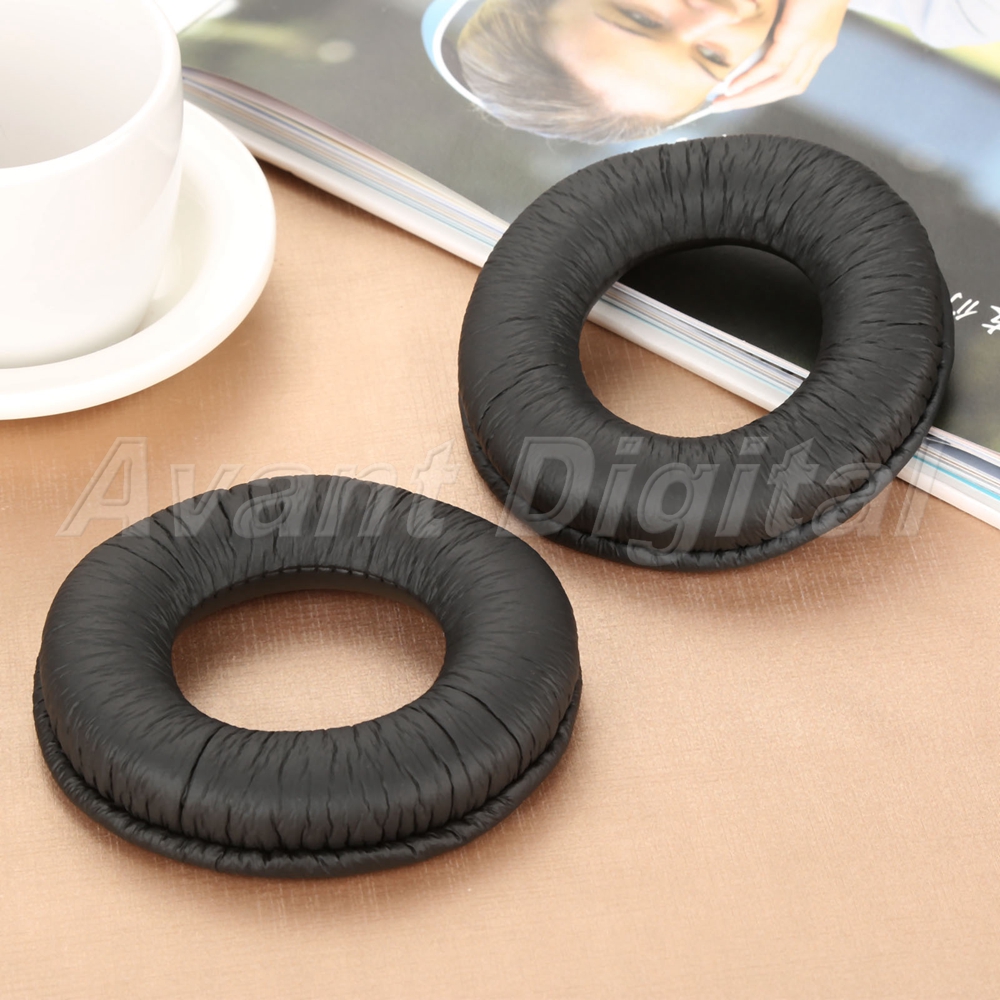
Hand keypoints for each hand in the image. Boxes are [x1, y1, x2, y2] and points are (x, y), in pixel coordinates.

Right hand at [709, 0, 850, 112]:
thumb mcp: (795, 6)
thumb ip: (780, 21)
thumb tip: (752, 29)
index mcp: (820, 41)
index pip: (791, 79)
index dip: (764, 92)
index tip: (739, 98)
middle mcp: (818, 47)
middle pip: (783, 88)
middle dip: (751, 100)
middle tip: (723, 106)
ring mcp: (812, 43)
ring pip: (778, 84)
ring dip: (747, 97)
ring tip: (723, 102)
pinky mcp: (801, 34)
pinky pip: (773, 66)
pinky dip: (751, 79)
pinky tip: (732, 87)